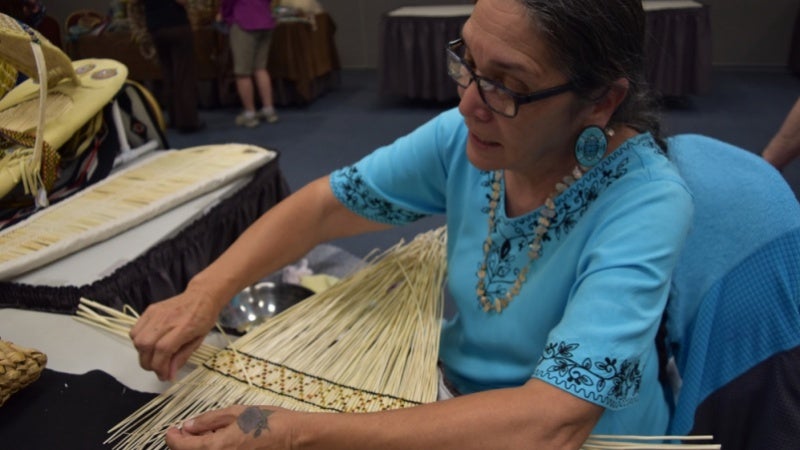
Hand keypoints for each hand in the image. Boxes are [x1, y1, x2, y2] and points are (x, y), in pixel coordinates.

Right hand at [130, 289, 219, 380]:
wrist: (202, 295)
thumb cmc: (204, 318)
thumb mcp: (198, 340)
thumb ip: (182, 357)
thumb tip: (169, 376)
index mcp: (183, 328)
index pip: (163, 350)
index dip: (160, 367)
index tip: (164, 376)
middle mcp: (167, 320)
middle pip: (146, 345)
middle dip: (149, 363)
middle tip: (158, 368)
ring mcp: (156, 313)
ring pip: (137, 339)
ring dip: (142, 354)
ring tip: (154, 357)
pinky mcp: (149, 310)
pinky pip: (135, 330)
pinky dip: (138, 342)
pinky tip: (149, 345)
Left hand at [165, 405, 291, 449]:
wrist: (293, 437)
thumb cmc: (268, 422)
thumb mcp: (236, 413)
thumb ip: (208, 420)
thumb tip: (188, 426)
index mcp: (216, 447)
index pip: (181, 447)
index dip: (172, 437)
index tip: (171, 429)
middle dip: (185, 443)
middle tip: (188, 430)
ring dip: (200, 447)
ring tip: (207, 434)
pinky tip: (221, 441)